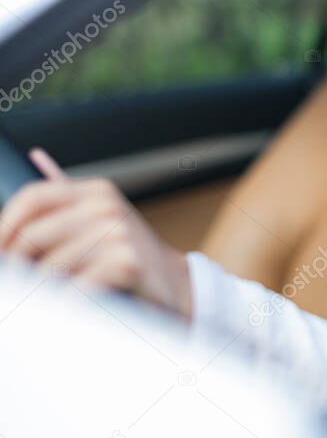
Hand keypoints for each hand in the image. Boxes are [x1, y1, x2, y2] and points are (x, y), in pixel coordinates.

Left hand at [0, 148, 191, 318]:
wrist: (174, 285)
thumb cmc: (126, 256)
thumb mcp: (100, 219)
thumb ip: (66, 197)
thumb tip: (35, 155)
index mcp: (96, 192)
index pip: (34, 197)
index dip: (6, 225)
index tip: (0, 252)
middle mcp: (108, 207)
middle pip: (34, 234)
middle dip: (16, 265)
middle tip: (14, 285)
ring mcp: (119, 234)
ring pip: (50, 265)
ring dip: (39, 290)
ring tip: (43, 299)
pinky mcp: (128, 263)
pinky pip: (75, 286)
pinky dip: (65, 303)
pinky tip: (68, 307)